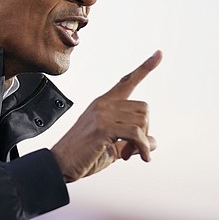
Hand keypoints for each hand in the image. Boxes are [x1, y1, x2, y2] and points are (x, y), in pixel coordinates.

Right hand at [51, 50, 161, 182]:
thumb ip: (132, 142)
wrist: (59, 165)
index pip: (127, 81)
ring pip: (142, 121)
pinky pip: (136, 134)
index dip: (145, 68)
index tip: (159, 54)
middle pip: (144, 108)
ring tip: (129, 155)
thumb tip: (153, 142)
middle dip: (145, 131)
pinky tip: (140, 157)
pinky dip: (142, 147)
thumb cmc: (83, 156)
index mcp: (103, 104)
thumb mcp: (112, 148)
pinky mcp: (103, 128)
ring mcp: (102, 114)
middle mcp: (103, 104)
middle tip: (133, 149)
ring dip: (142, 142)